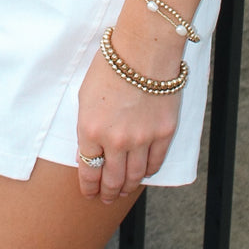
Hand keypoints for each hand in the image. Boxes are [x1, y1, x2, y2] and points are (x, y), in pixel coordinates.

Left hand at [75, 42, 180, 203]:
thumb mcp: (85, 96)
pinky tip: (142, 173)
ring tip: (123, 191)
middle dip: (107, 193)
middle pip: (112, 179)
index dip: (88, 186)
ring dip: (126, 187)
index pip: (88, 170)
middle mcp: (115, 141)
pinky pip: (155, 163)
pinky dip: (147, 172)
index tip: (89, 192)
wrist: (143, 49)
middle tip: (105, 198)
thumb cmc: (110, 66)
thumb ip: (86, 127)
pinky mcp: (163, 133)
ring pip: (134, 176)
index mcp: (90, 130)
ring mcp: (142, 139)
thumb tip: (88, 153)